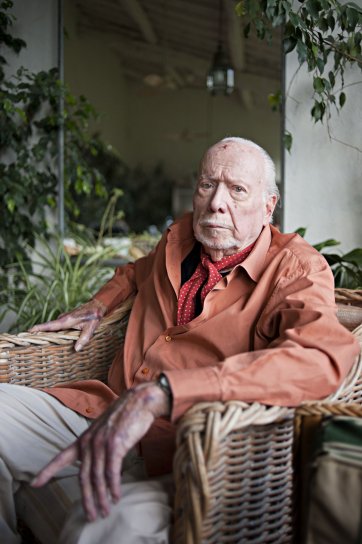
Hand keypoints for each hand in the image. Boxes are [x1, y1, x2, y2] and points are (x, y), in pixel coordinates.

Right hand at [29, 298, 106, 350]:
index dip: (39, 328)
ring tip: (36, 341)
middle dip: (38, 332)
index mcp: (66, 321)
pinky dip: (53, 331)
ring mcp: (64, 318)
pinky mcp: (66, 320)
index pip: (50, 325)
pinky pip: (57, 326)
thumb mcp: (91, 328)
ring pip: (53, 327)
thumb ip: (84, 338)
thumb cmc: (94, 316)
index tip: (28, 331)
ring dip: (45, 332)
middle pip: (48, 327)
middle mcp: (63, 319)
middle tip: (28, 340)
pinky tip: (51, 338)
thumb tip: (76, 349)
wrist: (97, 305)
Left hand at [31, 382, 170, 520]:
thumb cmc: (125, 417)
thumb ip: (97, 446)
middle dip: (87, 500)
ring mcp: (101, 444)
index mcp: (84, 438)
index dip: (47, 471)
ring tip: (105, 510)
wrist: (139, 401)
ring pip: (97, 478)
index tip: (35, 484)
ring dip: (102, 498)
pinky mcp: (115, 445)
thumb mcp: (104, 430)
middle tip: (91, 516)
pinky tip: (116, 496)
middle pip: (83, 478)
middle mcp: (89, 442)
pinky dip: (113, 487)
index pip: (61, 457)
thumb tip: (100, 466)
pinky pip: (111, 472)